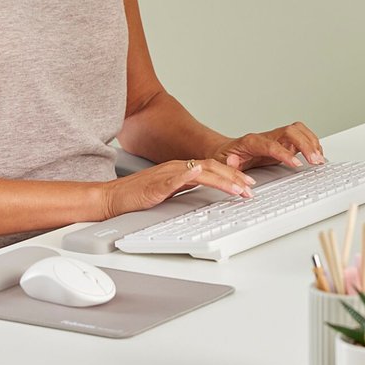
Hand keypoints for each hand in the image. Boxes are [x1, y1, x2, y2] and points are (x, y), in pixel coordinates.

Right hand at [101, 158, 254, 219]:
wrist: (113, 197)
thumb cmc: (138, 196)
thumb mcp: (170, 190)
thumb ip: (187, 186)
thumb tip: (206, 187)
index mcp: (181, 169)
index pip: (213, 169)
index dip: (233, 175)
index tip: (248, 184)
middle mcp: (177, 167)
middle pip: (212, 168)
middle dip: (234, 178)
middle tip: (250, 188)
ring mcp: (166, 175)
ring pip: (199, 172)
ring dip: (221, 179)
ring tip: (237, 187)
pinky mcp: (155, 184)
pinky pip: (172, 178)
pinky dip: (186, 174)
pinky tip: (196, 173)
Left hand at [212, 122, 324, 170]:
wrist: (224, 150)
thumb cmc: (224, 156)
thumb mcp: (221, 164)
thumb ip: (228, 165)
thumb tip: (233, 164)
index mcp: (251, 141)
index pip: (271, 144)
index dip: (285, 153)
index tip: (297, 164)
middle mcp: (266, 137)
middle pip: (290, 131)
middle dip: (305, 144)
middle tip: (315, 160)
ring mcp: (276, 138)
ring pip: (298, 131)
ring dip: (311, 143)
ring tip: (320, 159)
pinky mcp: (283, 143)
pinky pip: (301, 138)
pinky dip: (312, 145)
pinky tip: (317, 155)